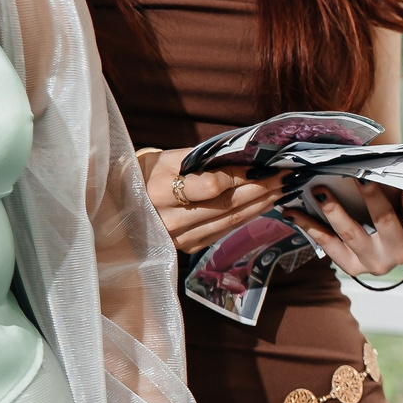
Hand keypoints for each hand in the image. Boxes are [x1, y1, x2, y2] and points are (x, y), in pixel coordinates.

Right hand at [140, 147, 283, 253]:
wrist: (116, 203)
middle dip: (261, 189)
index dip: (242, 176)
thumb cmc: (144, 173)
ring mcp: (177, 238)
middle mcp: (167, 220)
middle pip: (226, 206)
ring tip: (281, 189)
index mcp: (158, 192)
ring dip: (261, 205)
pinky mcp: (186, 248)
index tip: (265, 164)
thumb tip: (245, 154)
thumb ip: (201, 158)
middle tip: (286, 176)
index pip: (212, 186)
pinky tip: (263, 205)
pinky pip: (223, 232)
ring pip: (229, 221)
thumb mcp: (164, 158)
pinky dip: (247, 218)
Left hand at [295, 182, 402, 276]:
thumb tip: (373, 160)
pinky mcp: (354, 268)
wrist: (382, 247)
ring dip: (334, 210)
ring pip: (353, 234)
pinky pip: (329, 245)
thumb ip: (395, 185)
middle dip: (369, 195)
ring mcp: (378, 262)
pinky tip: (294, 213)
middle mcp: (401, 250)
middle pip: (384, 219)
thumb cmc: (390, 213)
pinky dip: (310, 227)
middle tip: (356, 175)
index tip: (397, 172)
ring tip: (319, 191)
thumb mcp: (399, 202)